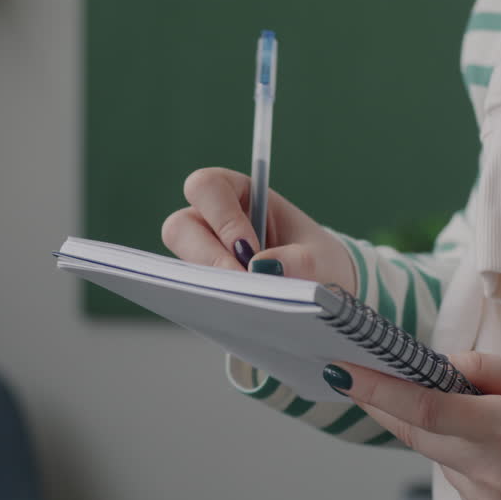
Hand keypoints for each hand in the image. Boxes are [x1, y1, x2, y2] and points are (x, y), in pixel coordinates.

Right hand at [162, 167, 357, 290]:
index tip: (249, 249)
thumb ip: (299, 260)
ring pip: (180, 263)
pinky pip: (192, 292)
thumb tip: (261, 267)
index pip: (208, 187)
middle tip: (242, 280)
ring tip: (244, 300)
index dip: (221, 217)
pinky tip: (236, 312)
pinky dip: (211, 301)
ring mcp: (204, 253)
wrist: (321, 289)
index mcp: (241, 194)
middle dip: (208, 256)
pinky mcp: (204, 284)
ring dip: (208, 282)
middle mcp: (213, 220)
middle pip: (180, 225)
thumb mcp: (319, 259)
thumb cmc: (318, 261)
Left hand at [324, 352, 500, 499]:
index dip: (378, 390)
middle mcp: (495, 474)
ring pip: (438, 457)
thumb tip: (434, 365)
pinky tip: (496, 450)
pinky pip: (458, 479)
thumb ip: (483, 369)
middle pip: (417, 435)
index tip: (341, 370)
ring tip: (478, 415)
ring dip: (436, 431)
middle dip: (384, 404)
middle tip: (358, 375)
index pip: (425, 408)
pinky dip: (461, 457)